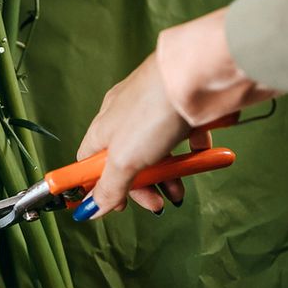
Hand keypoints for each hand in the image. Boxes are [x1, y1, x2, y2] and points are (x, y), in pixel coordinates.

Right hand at [75, 53, 192, 217]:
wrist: (199, 76)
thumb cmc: (154, 111)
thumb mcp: (124, 160)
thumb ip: (108, 188)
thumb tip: (88, 211)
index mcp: (103, 128)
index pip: (89, 163)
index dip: (98, 187)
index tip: (114, 206)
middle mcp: (125, 118)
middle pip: (126, 162)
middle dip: (141, 187)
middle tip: (156, 203)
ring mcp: (155, 113)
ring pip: (156, 153)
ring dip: (168, 176)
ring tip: (180, 192)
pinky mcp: (183, 110)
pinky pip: (183, 136)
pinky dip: (190, 153)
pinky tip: (199, 157)